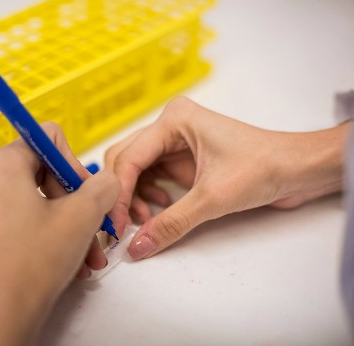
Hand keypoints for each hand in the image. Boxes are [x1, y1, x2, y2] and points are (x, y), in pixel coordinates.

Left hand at [0, 122, 120, 345]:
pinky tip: (75, 260)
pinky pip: (29, 215)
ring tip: (91, 255)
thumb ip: (104, 185)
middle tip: (96, 230)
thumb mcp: (83, 215)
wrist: (3, 312)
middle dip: (78, 203)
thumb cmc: (36, 259)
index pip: (51, 138)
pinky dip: (54, 232)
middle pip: (48, 170)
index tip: (87, 195)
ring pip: (43, 198)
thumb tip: (107, 179)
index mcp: (4, 162)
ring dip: (73, 224)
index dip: (76, 164)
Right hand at [105, 96, 348, 259]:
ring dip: (135, 195)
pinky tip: (161, 205)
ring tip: (148, 218)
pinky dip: (149, 193)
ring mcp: (175, 141)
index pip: (129, 157)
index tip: (116, 223)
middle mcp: (170, 126)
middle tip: (123, 224)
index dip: (119, 193)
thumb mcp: (212, 198)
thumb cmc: (263, 167)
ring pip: (135, 168)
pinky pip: (151, 175)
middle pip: (124, 158)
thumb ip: (171, 223)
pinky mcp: (182, 157)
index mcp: (174, 120)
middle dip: (122, 192)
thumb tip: (137, 248)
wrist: (297, 169)